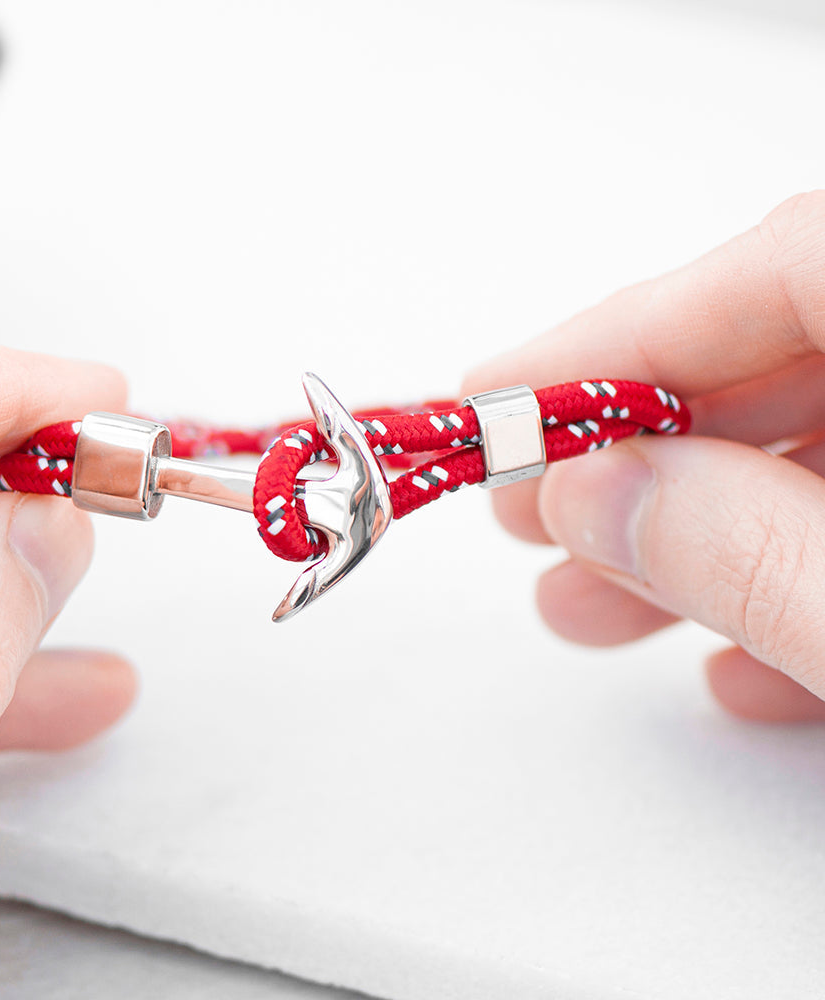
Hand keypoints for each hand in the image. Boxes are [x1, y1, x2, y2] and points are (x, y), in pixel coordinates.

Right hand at [462, 191, 824, 722]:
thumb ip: (753, 554)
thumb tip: (590, 499)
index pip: (779, 270)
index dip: (615, 338)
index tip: (488, 403)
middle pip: (790, 355)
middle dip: (638, 451)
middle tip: (522, 514)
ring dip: (700, 536)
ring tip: (590, 610)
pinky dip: (801, 588)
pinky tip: (740, 664)